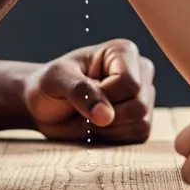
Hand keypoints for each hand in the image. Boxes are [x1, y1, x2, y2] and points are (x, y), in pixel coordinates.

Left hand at [23, 39, 154, 143]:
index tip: (81, 95)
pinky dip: (115, 139)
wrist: (45, 107)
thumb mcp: (56, 80)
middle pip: (140, 104)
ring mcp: (144, 94)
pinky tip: (98, 129)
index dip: (105, 97)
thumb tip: (106, 116)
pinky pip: (140, 136)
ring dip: (110, 129)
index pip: (130, 83)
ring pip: (142, 122)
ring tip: (90, 119)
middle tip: (84, 110)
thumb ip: (80, 92)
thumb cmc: (49, 86)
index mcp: (123, 51)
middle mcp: (140, 70)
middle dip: (107, 116)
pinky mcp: (141, 118)